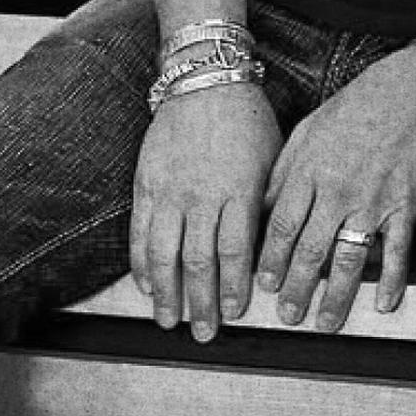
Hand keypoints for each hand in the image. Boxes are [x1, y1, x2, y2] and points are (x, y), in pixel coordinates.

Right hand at [130, 81, 282, 341]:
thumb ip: (269, 204)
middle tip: (204, 334)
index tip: (236, 313)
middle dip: (202, 303)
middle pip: (199, 261)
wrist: (205, 80)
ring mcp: (170, 191)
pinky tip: (147, 285)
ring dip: (167, 293)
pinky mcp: (147, 183)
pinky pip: (140, 230)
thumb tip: (275, 247)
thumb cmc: (248, 119)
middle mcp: (202, 195)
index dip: (233, 287)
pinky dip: (142, 262)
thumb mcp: (274, 160)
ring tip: (170, 321)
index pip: (235, 251)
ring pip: (164, 253)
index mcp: (239, 191)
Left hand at [256, 45, 415, 330]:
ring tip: (326, 322)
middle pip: (311, 250)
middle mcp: (338, 190)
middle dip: (296, 289)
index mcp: (308, 172)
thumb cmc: (352, 110)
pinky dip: (391, 279)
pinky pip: (397, 249)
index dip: (270, 261)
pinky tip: (385, 304)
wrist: (407, 92)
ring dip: (337, 296)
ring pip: (350, 258)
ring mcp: (373, 200)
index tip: (263, 286)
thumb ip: (281, 174)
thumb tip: (259, 212)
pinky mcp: (404, 204)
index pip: (281, 227)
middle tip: (288, 316)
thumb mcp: (304, 134)